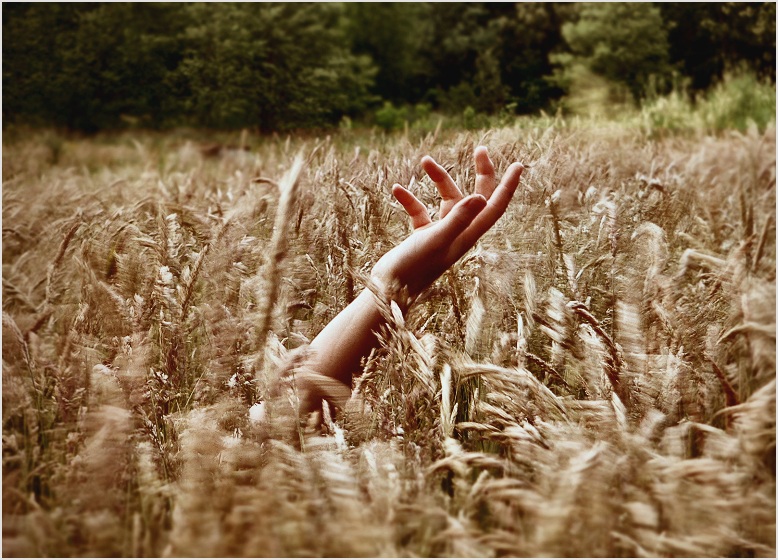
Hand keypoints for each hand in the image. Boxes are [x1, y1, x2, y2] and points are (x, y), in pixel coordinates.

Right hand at [372, 146, 523, 299]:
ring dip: (438, 179)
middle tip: (480, 150)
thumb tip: (480, 196)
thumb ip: (458, 218)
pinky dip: (410, 199)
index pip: (494, 206)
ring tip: (425, 160)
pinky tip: (397, 189)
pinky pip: (420, 211)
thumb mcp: (436, 239)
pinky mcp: (422, 237)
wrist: (389, 292)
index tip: (518, 165)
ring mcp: (440, 235)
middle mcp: (458, 233)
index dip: (508, 186)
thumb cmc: (413, 268)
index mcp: (468, 235)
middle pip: (477, 198)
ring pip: (446, 199)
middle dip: (481, 173)